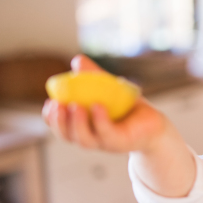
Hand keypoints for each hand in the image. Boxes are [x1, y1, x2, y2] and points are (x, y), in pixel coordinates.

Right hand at [42, 54, 165, 152]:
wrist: (153, 122)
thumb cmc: (126, 107)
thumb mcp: (107, 88)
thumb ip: (91, 76)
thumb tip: (77, 60)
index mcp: (83, 127)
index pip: (61, 127)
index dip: (51, 119)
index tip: (49, 103)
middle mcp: (91, 137)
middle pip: (69, 136)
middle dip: (59, 122)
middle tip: (57, 106)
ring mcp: (105, 142)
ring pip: (84, 139)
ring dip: (76, 124)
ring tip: (75, 106)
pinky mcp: (121, 142)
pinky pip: (107, 133)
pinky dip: (100, 121)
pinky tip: (97, 106)